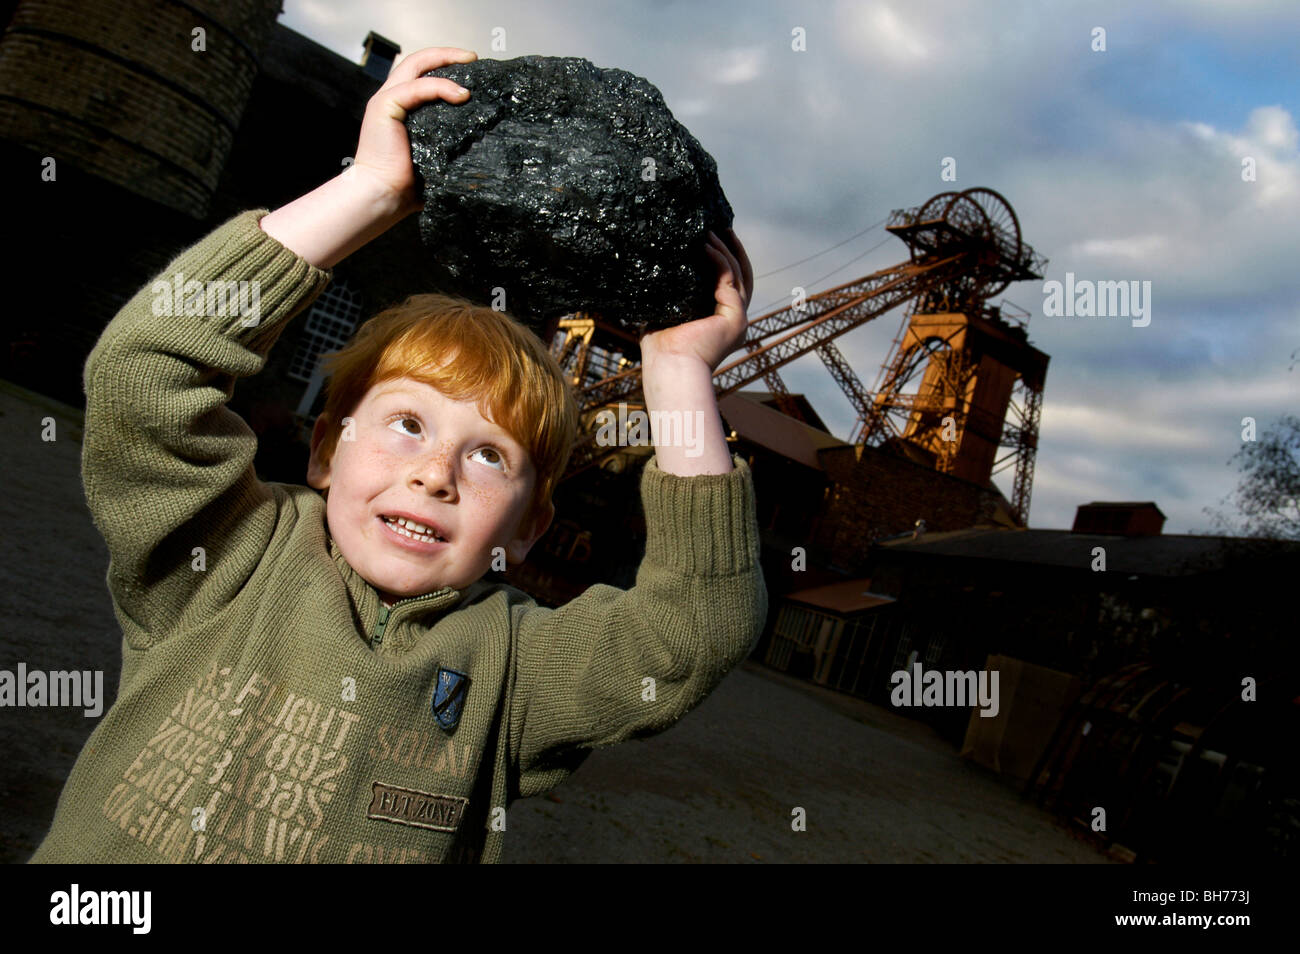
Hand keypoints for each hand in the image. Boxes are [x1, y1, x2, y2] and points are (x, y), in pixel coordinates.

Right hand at [351, 46, 477, 218]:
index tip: (472, 70)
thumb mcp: (436, 157)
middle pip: (419, 61)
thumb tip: (486, 147)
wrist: (383, 197)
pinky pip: (417, 88)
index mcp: (401, 108)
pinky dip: (441, 87)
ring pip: (417, 65)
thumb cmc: (407, 186)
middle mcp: (392, 98)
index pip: (422, 74)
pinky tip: (461, 95)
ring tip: (471, 64)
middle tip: (473, 58)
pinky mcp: (385, 107)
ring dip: (445, 61)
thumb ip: (451, 144)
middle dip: (447, 55)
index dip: (445, 67)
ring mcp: (386, 100)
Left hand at [641, 228, 753, 371]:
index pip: (730, 283)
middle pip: (742, 275)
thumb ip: (670, 293)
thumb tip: (657, 268)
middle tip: (722, 226)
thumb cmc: (661, 348)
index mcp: (721, 321)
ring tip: (710, 231)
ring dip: (725, 250)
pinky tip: (705, 247)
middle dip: (733, 249)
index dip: (725, 259)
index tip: (714, 238)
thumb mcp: (666, 313)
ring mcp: (738, 319)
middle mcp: (735, 320)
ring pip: (739, 274)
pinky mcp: (735, 318)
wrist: (669, 368)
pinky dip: (719, 261)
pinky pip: (729, 280)